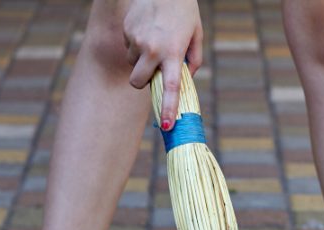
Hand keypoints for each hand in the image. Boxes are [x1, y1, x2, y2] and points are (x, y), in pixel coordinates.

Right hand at [123, 0, 202, 129]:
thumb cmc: (183, 10)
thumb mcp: (196, 33)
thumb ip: (193, 59)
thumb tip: (186, 78)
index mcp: (173, 53)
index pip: (170, 87)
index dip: (168, 108)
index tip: (167, 125)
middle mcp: (152, 49)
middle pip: (138, 82)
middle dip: (142, 83)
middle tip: (152, 73)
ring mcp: (137, 40)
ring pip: (132, 64)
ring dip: (140, 60)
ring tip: (153, 40)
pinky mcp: (127, 30)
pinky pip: (128, 47)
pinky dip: (136, 44)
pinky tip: (147, 29)